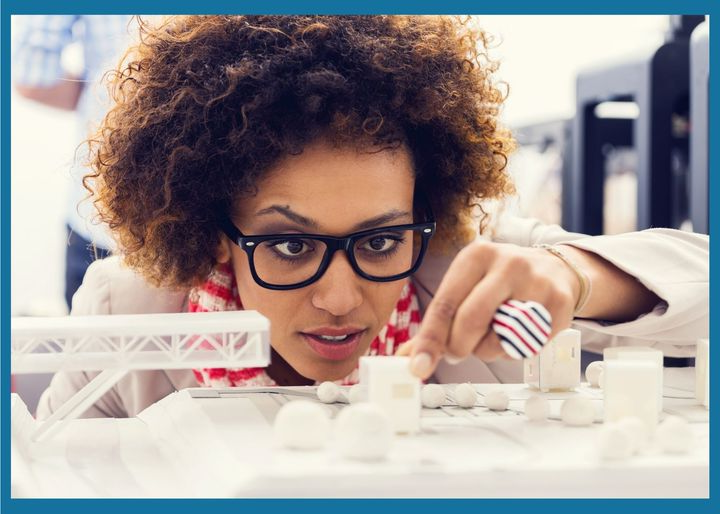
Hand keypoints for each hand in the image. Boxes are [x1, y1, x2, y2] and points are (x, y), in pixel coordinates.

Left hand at [396, 241, 580, 378]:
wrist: (555, 270)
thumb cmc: (498, 284)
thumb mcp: (466, 288)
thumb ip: (438, 322)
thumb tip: (408, 357)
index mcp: (476, 256)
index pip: (445, 302)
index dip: (430, 338)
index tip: (417, 366)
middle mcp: (508, 263)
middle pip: (470, 321)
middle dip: (458, 347)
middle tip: (457, 352)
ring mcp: (537, 283)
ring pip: (499, 339)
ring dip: (487, 351)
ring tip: (493, 334)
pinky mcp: (559, 305)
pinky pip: (526, 348)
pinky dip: (514, 351)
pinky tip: (517, 334)